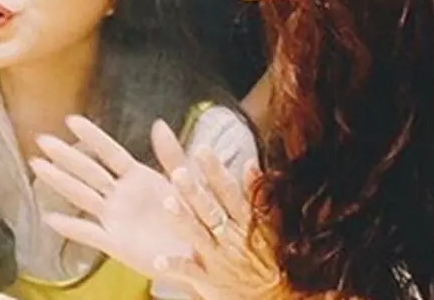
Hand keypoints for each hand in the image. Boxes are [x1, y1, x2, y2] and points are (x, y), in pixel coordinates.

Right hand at [28, 116, 192, 281]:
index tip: (71, 119)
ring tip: (37, 166)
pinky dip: (70, 226)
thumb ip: (172, 155)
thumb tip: (158, 124)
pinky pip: (89, 233)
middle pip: (88, 171)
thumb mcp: (186, 182)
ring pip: (82, 196)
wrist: (202, 256)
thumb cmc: (195, 218)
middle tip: (42, 139)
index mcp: (138, 178)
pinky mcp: (116, 243)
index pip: (110, 152)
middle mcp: (121, 195)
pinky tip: (49, 217)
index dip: (92, 135)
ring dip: (59, 181)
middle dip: (65, 155)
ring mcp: (115, 218)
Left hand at [151, 124, 287, 299]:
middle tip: (178, 173)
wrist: (276, 298)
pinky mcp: (210, 280)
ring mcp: (219, 258)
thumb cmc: (268, 256)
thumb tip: (250, 163)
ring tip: (167, 204)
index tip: (202, 149)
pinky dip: (175, 267)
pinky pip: (189, 272)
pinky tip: (158, 262)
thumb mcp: (268, 225)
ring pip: (198, 236)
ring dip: (183, 221)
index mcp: (245, 221)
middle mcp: (231, 237)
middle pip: (211, 210)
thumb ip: (256, 194)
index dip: (215, 171)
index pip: (229, 191)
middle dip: (195, 191)